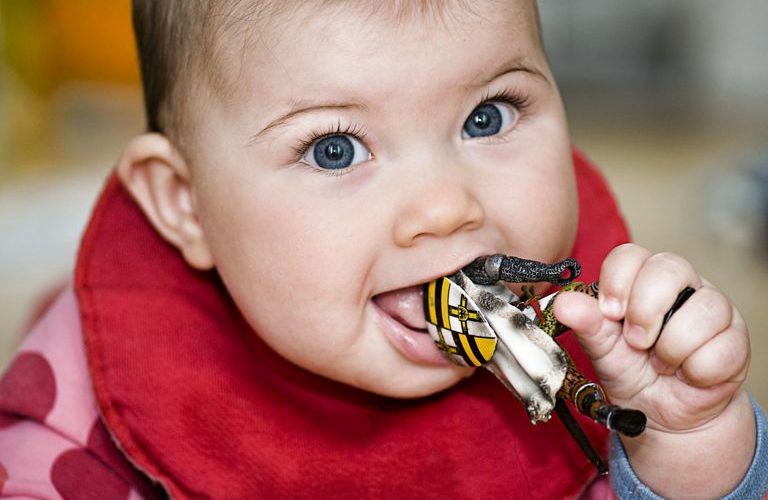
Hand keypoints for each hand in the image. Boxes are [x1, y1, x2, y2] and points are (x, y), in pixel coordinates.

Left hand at [554, 243, 753, 496]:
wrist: (662, 414)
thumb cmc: (630, 371)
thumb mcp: (602, 350)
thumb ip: (586, 325)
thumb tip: (563, 304)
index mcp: (639, 279)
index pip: (630, 254)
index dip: (618, 281)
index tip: (609, 313)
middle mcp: (679, 284)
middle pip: (670, 268)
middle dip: (646, 312)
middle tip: (636, 343)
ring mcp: (712, 307)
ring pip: (703, 308)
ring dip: (672, 349)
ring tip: (660, 364)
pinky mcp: (736, 338)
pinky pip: (722, 347)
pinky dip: (697, 370)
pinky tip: (688, 375)